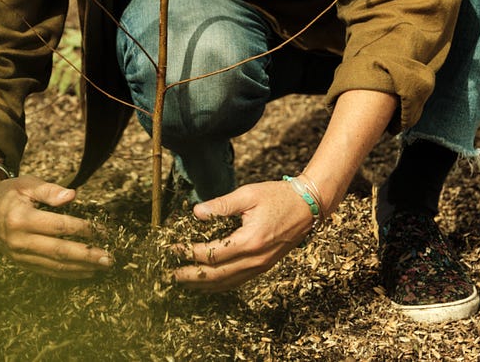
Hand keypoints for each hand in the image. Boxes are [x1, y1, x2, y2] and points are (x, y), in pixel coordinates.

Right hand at [0, 171, 113, 278]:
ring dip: (81, 268)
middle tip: (108, 258)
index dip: (80, 229)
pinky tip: (85, 272)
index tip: (99, 229)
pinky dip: (68, 274)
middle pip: (59, 251)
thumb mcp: (26, 184)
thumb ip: (49, 190)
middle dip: (86, 255)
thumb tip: (73, 196)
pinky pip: (47, 271)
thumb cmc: (9, 193)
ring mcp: (19, 255)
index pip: (58, 226)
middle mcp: (19, 240)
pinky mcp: (21, 263)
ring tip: (102, 267)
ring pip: (54, 265)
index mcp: (21, 218)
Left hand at [169, 179, 315, 291]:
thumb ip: (221, 205)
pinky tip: (209, 282)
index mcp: (250, 241)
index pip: (212, 254)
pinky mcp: (264, 266)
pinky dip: (220, 284)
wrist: (309, 205)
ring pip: (227, 282)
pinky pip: (238, 281)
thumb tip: (197, 212)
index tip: (174, 248)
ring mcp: (261, 266)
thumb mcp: (248, 194)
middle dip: (192, 276)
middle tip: (171, 275)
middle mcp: (255, 259)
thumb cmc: (278, 196)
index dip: (189, 253)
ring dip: (204, 284)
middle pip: (217, 275)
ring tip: (184, 282)